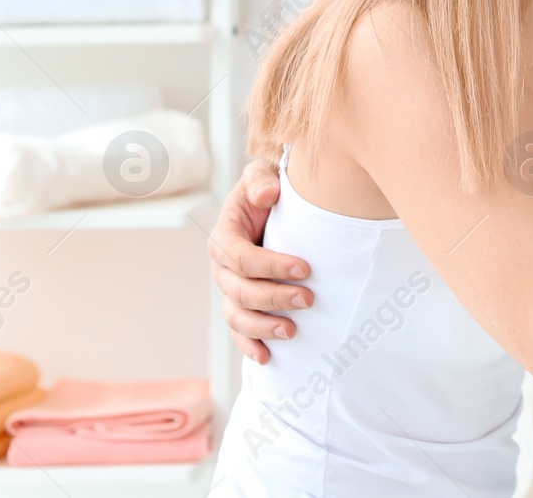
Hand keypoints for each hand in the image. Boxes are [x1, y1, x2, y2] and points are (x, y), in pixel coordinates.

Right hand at [206, 157, 313, 364]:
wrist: (275, 205)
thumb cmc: (270, 189)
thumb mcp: (264, 174)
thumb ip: (261, 180)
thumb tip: (267, 194)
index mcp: (225, 236)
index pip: (241, 257)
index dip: (271, 266)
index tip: (305, 269)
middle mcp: (223, 267)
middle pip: (241, 290)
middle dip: (274, 298)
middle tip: (309, 299)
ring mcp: (231, 288)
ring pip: (238, 315)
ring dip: (263, 327)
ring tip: (293, 331)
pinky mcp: (242, 304)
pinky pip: (239, 331)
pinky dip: (250, 346)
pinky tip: (267, 357)